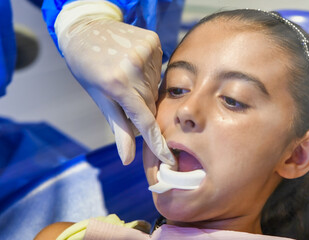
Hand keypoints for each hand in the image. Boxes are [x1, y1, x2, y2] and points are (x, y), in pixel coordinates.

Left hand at [55, 2, 174, 164]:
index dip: (156, 142)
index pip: (144, 121)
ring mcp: (146, 51)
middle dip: (141, 107)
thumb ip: (118, 128)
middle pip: (150, 103)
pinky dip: (149, 72)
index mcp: (116, 84)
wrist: (86, 27)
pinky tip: (134, 63)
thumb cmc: (87, 67)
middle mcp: (134, 67)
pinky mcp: (153, 41)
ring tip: (127, 75)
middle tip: (124, 95)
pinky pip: (159, 67)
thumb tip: (127, 159)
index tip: (168, 159)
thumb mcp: (100, 98)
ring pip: (155, 86)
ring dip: (145, 88)